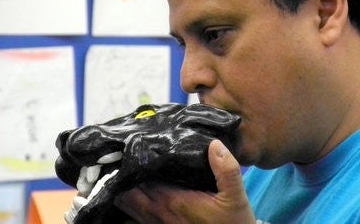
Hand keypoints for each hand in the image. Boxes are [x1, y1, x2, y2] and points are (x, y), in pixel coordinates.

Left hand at [114, 139, 255, 223]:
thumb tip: (214, 144)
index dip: (133, 161)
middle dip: (123, 174)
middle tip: (126, 155)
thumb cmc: (232, 223)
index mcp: (172, 200)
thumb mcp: (235, 196)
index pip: (141, 177)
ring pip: (127, 205)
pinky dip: (130, 203)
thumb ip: (226, 170)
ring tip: (128, 169)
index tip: (132, 145)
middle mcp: (158, 212)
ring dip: (125, 189)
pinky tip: (137, 190)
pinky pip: (134, 216)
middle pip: (126, 192)